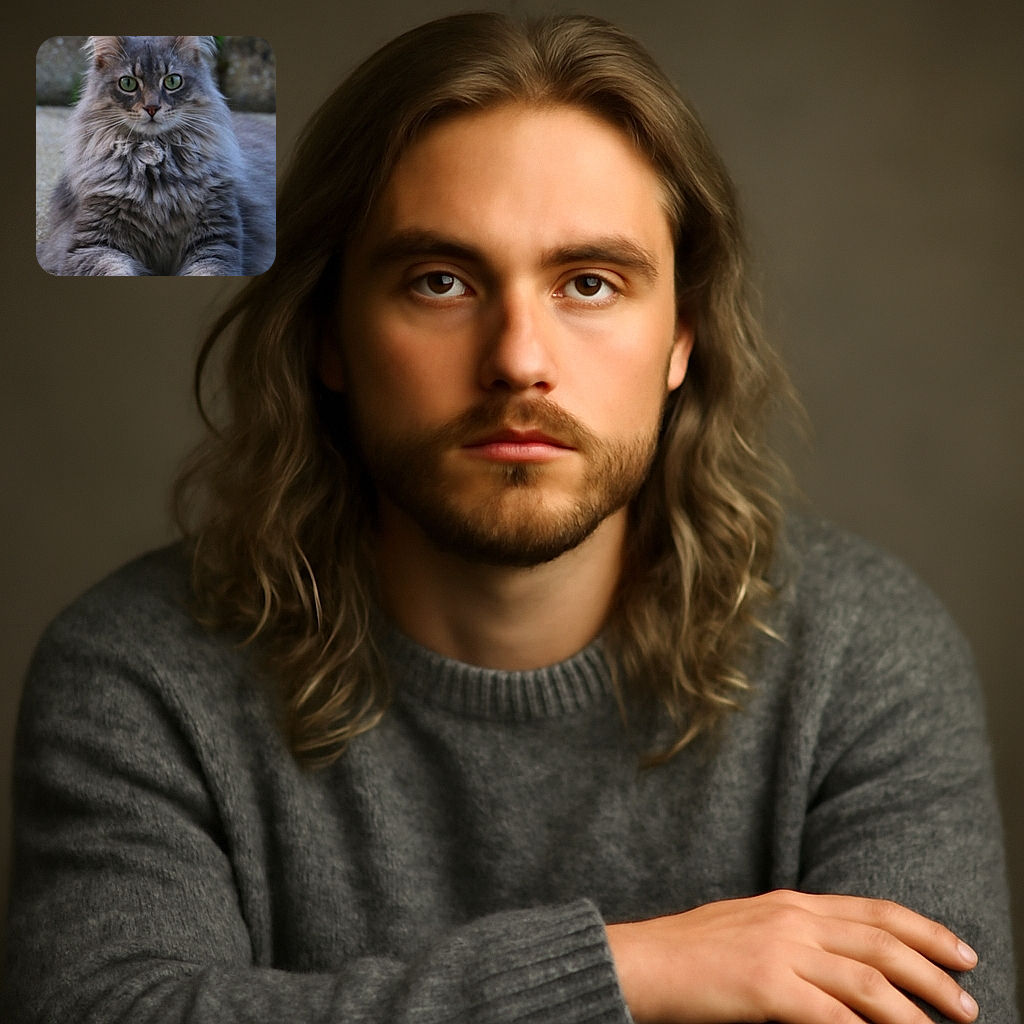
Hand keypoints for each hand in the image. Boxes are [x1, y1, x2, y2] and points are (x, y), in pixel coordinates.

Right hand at [605, 889, 978, 1022]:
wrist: (642, 960)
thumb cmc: (691, 952)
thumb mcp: (750, 926)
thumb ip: (795, 934)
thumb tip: (840, 960)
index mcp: (791, 902)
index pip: (873, 911)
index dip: (923, 930)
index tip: (959, 952)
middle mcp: (793, 919)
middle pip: (882, 944)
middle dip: (934, 972)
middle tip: (969, 1002)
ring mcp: (780, 950)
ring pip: (869, 982)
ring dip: (916, 1012)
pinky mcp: (766, 986)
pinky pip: (834, 1017)